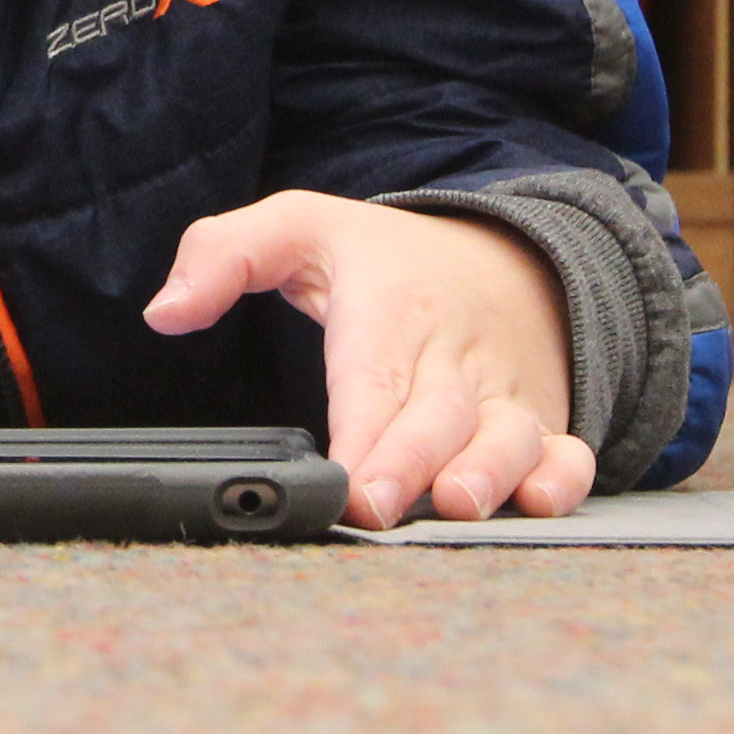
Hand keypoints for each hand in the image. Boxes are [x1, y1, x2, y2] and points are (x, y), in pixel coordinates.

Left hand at [144, 189, 594, 528]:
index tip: (343, 475)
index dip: (363, 427)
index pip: (373, 373)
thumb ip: (221, 256)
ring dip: (489, 474)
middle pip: (436, 415)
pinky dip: (563, 480)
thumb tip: (164, 311)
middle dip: (408, 465)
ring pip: (508, 436)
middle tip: (378, 508)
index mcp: (390, 307)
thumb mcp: (299, 226)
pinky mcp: (543, 421)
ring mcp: (505, 393)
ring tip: (457, 505)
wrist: (506, 258)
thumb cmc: (389, 259)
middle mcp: (454, 355)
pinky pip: (568, 453)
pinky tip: (540, 503)